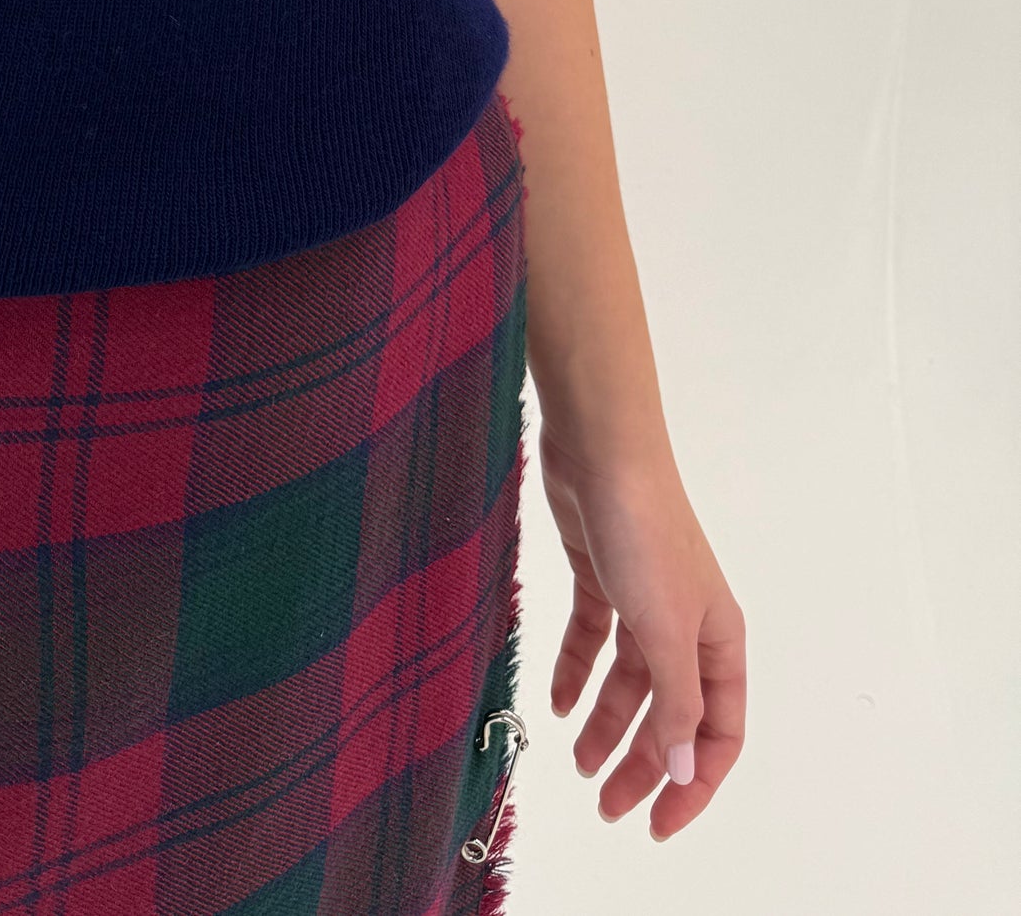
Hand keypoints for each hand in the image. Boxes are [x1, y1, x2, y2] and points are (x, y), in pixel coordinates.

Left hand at [538, 422, 746, 840]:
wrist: (601, 451)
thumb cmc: (645, 534)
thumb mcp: (666, 632)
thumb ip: (676, 705)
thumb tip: (685, 771)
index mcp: (719, 642)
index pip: (719, 733)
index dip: (694, 783)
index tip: (657, 823)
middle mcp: (686, 627)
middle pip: (670, 715)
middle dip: (643, 764)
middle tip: (606, 805)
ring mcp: (643, 601)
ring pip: (629, 683)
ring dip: (606, 724)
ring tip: (578, 764)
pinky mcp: (602, 577)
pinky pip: (592, 640)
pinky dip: (576, 672)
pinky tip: (555, 700)